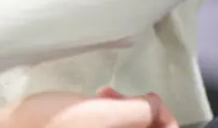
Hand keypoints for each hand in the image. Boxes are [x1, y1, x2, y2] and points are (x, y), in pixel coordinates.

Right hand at [0, 88, 176, 127]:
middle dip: (140, 111)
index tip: (151, 101)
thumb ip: (141, 110)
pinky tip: (91, 102)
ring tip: (100, 94)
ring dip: (122, 110)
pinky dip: (107, 115)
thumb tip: (155, 104)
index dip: (166, 118)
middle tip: (117, 94)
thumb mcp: (104, 113)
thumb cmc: (51, 125)